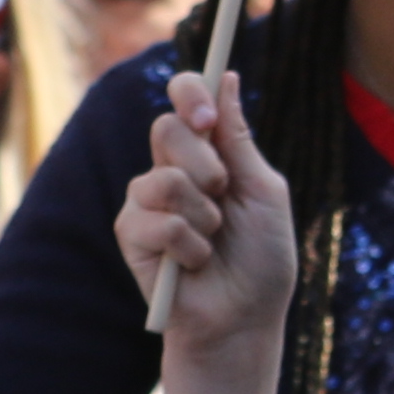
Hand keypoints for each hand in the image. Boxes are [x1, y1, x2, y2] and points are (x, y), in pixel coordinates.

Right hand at [119, 70, 299, 393]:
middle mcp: (170, 170)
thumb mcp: (263, 192)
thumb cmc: (263, 258)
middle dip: (204, 162)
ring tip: (213, 240)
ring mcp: (145, 202)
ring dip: (202, 214)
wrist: (247, 317)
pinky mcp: (130, 234)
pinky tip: (193, 264)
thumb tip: (227, 76)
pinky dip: (187, 245)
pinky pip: (155, 221)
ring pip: (162, 178)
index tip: (207, 113)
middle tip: (222, 193)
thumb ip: (238, 139)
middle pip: (167, 129)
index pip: (184, 103)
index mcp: (207, 155)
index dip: (189, 93)